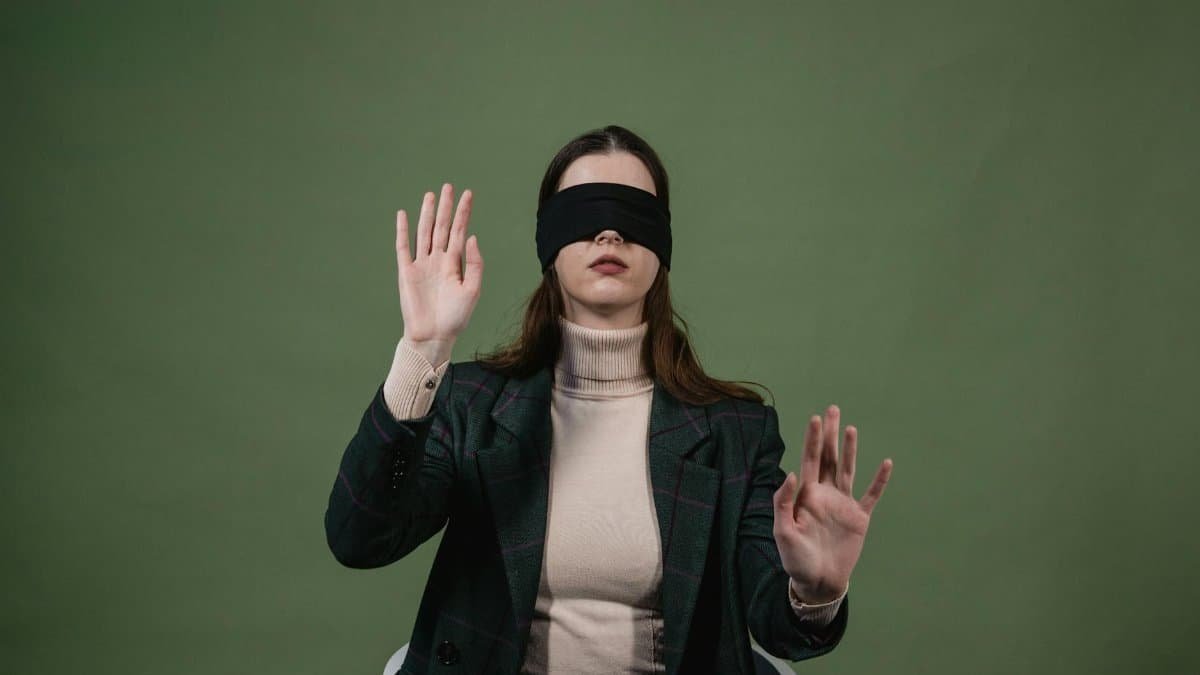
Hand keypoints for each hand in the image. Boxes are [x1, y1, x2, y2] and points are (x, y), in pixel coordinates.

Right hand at [395, 183, 482, 357]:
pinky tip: (404, 214)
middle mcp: (438, 260)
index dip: (464, 213)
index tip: (468, 195)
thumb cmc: (455, 317)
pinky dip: (403, 230)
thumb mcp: (472, 290)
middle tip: (448, 186)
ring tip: (430, 195)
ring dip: (427, 214)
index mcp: (455, 264)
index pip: (460, 232)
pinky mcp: (406, 271)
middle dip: (446, 207)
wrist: (433, 336)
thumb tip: (473, 237)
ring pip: (424, 232)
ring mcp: (421, 264)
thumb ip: (474, 264)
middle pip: (442, 227)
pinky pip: (403, 247)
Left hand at [772, 404, 892, 602]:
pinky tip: (886, 463)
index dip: (812, 439)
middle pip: (828, 457)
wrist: (818, 582)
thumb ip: (783, 502)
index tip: (815, 418)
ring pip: (847, 469)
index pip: (809, 459)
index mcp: (805, 495)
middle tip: (832, 409)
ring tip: (850, 428)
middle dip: (829, 434)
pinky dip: (879, 480)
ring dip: (849, 449)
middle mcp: (825, 494)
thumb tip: (790, 473)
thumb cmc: (796, 559)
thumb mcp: (782, 532)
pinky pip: (871, 495)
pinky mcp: (859, 518)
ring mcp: (843, 504)